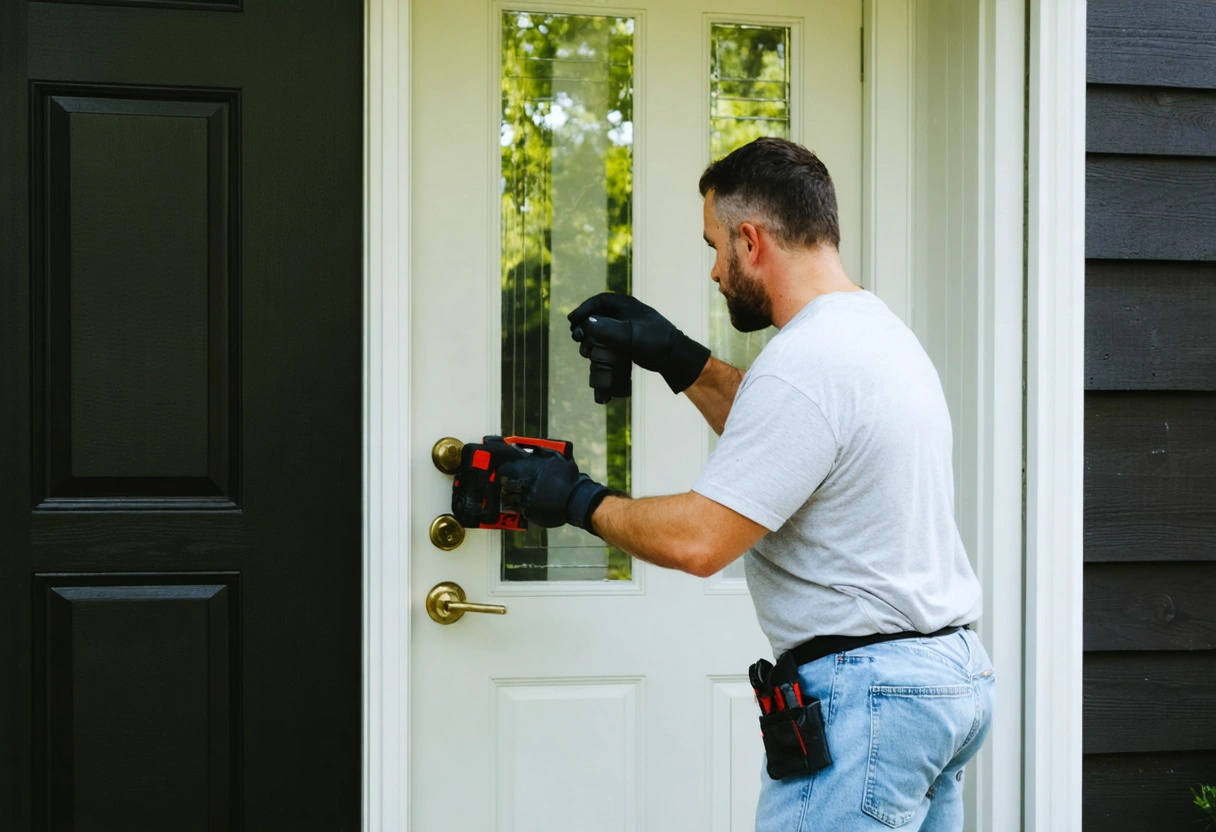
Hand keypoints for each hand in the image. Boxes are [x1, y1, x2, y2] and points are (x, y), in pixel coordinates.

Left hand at [498, 449, 612, 531]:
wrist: (576, 499)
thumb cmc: (566, 477)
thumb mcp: (555, 458)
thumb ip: (539, 452)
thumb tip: (528, 447)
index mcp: (526, 470)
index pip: (503, 470)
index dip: (504, 471)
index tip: (506, 471)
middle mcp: (522, 486)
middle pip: (505, 486)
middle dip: (508, 485)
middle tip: (514, 483)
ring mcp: (524, 501)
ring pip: (509, 499)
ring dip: (513, 496)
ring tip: (520, 495)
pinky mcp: (529, 514)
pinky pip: (519, 510)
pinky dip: (522, 507)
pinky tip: (530, 503)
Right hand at [569, 293, 710, 393]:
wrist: (673, 357)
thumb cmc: (655, 341)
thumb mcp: (632, 334)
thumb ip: (609, 329)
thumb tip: (587, 324)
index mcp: (626, 305)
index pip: (599, 301)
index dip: (584, 309)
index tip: (572, 320)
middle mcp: (624, 314)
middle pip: (597, 315)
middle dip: (584, 326)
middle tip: (576, 337)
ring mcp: (625, 328)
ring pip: (600, 329)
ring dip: (588, 338)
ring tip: (583, 349)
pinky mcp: (626, 341)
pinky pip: (606, 340)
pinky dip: (597, 346)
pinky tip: (592, 355)